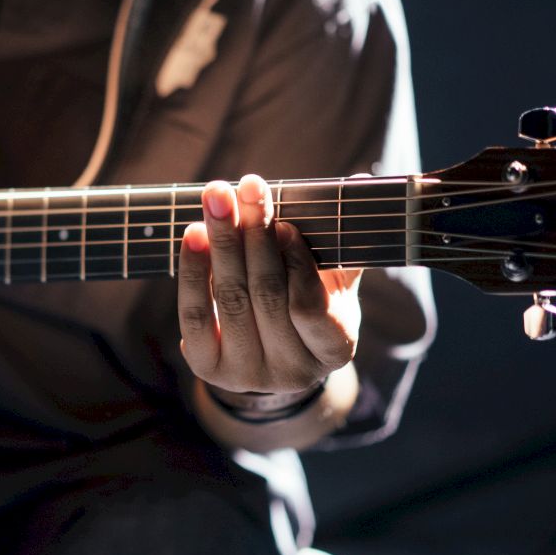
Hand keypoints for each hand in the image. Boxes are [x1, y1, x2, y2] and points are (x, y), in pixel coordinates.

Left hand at [177, 174, 361, 400]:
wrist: (268, 352)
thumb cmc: (307, 304)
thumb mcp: (332, 281)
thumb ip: (341, 239)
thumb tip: (361, 180)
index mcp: (333, 349)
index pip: (310, 307)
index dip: (296, 264)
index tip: (284, 224)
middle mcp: (291, 371)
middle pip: (266, 295)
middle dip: (255, 235)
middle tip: (248, 187)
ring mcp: (247, 374)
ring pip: (230, 299)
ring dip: (222, 242)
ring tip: (217, 197)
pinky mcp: (207, 367)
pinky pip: (195, 314)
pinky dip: (194, 271)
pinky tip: (194, 234)